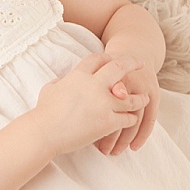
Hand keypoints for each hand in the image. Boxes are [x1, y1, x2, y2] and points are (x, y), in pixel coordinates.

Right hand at [32, 53, 149, 157]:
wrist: (45, 132)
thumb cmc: (45, 112)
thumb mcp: (50, 88)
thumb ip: (63, 81)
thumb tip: (66, 79)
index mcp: (79, 75)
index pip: (97, 59)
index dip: (107, 57)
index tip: (114, 58)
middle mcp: (94, 85)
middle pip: (119, 68)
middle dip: (132, 63)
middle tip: (141, 64)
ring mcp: (103, 103)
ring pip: (130, 97)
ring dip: (139, 98)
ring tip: (144, 98)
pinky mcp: (108, 121)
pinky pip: (128, 118)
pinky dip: (132, 118)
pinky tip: (133, 119)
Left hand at [97, 53, 160, 154]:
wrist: (133, 54)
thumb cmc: (107, 66)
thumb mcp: (97, 70)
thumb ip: (97, 82)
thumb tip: (112, 94)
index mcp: (110, 76)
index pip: (105, 102)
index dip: (98, 121)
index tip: (89, 139)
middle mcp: (130, 83)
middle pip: (120, 114)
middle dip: (111, 134)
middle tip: (103, 151)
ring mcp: (143, 90)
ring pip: (135, 120)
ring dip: (124, 139)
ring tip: (113, 152)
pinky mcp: (152, 96)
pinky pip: (149, 119)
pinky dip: (141, 135)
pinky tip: (134, 148)